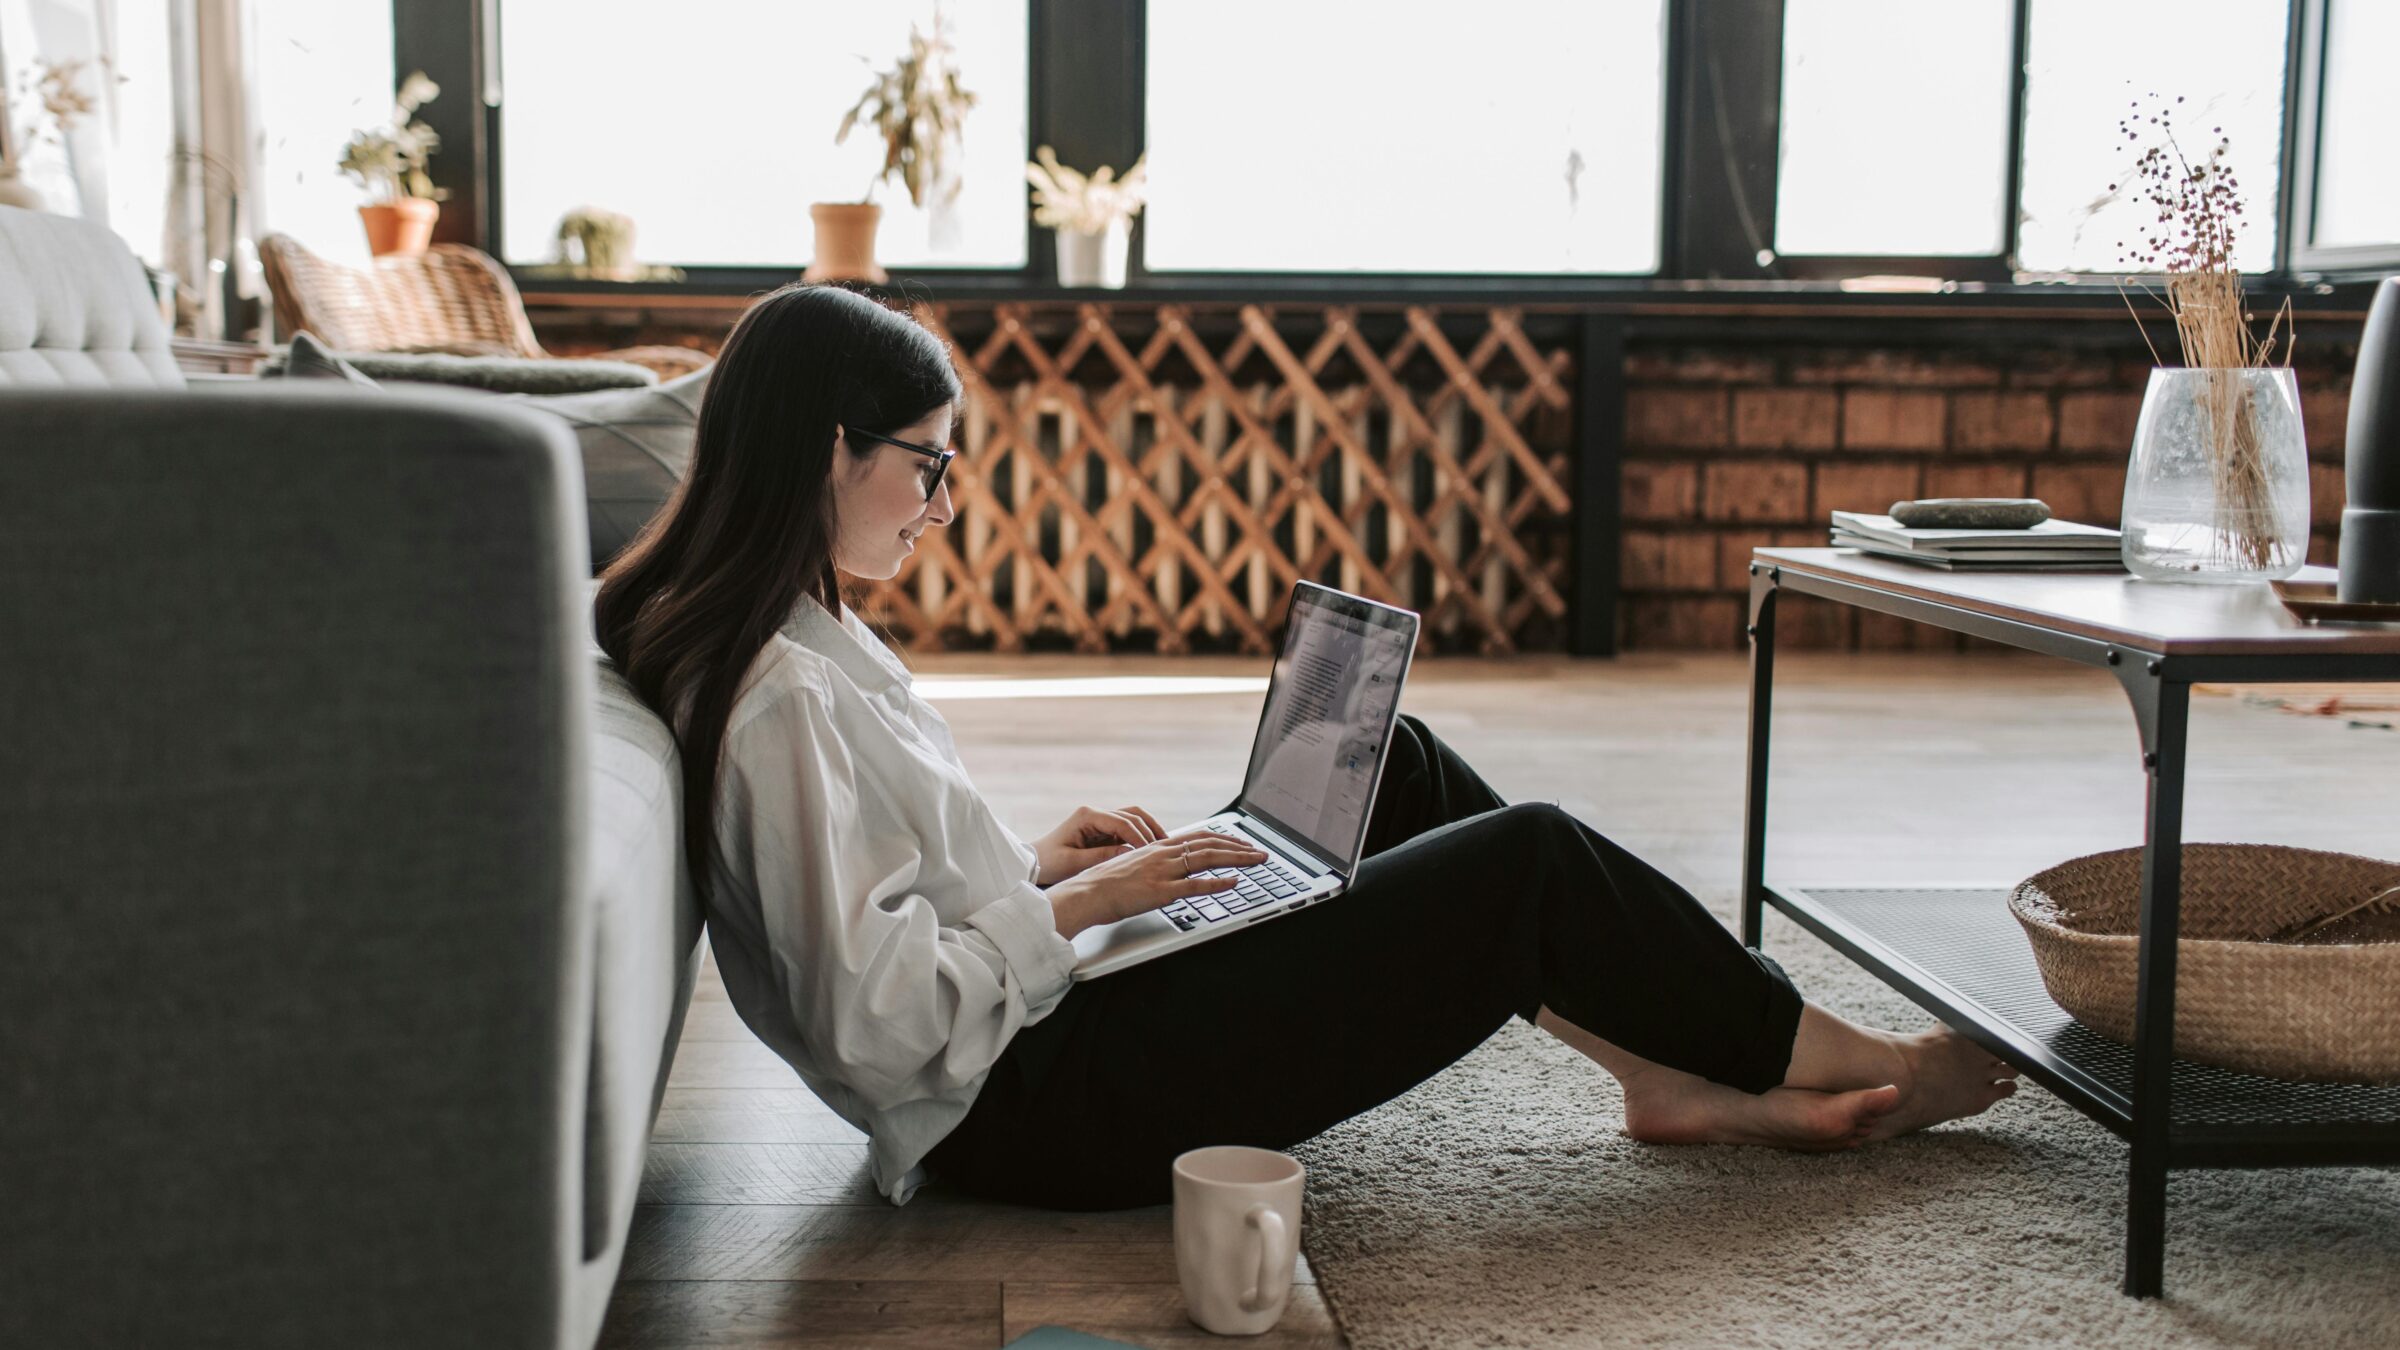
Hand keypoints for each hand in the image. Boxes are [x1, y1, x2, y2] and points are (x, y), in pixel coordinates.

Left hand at [1032, 804, 1166, 885]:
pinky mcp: (1102, 831)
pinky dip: (1140, 836)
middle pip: (1132, 815)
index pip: (1121, 822)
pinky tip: (1151, 849)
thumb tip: (1129, 852)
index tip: (1151, 851)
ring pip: (1133, 819)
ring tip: (1163, 846)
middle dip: (1149, 831)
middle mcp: (1095, 814)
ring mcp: (1100, 821)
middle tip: (1163, 848)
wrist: (1033, 863)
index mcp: (1087, 817)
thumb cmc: (1049, 862)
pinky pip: (1127, 829)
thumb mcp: (1074, 863)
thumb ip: (1101, 857)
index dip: (1139, 836)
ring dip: (1148, 830)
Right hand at [1046, 829, 1269, 938]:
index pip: (1198, 837)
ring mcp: (1162, 872)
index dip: (1223, 838)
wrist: (1085, 894)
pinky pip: (1194, 886)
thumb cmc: (1103, 885)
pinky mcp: (1160, 891)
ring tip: (1258, 861)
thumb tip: (1168, 868)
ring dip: (1238, 859)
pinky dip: (1218, 883)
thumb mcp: (1131, 867)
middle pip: (1209, 844)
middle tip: (1260, 852)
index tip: (1241, 842)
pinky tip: (1234, 883)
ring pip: (1207, 860)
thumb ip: (1151, 865)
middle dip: (1239, 847)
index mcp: (1156, 848)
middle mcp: (1162, 855)